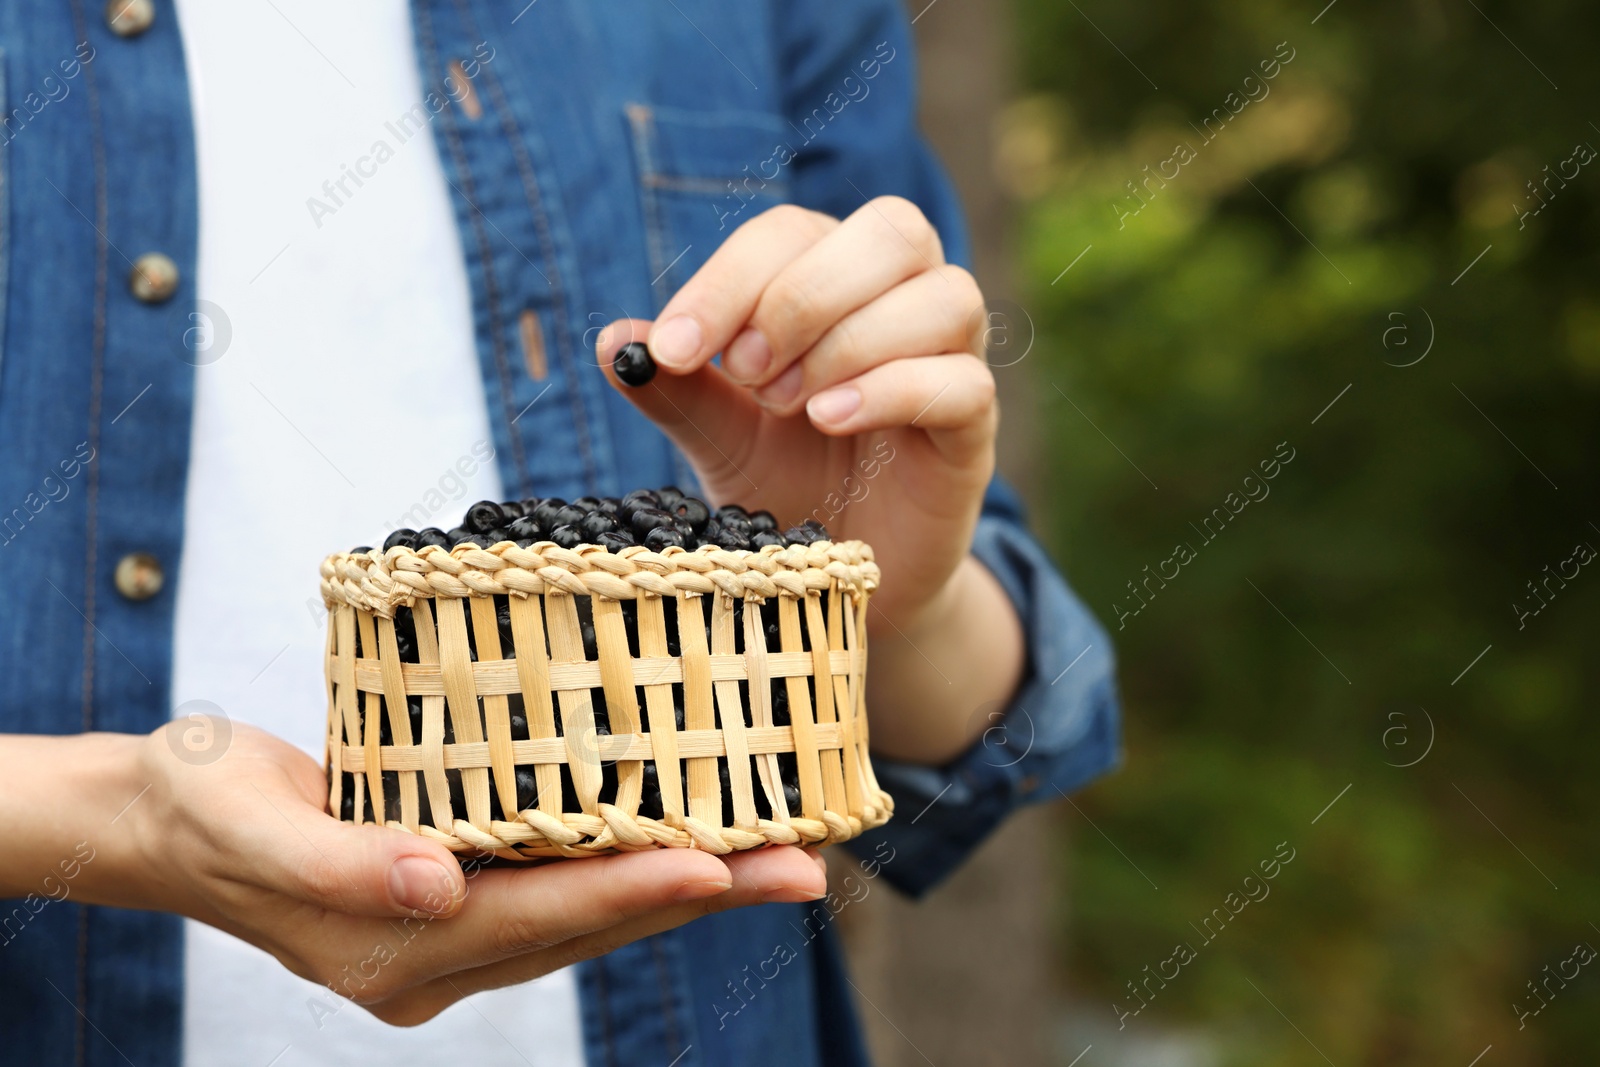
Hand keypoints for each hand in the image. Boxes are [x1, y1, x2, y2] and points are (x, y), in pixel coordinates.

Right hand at [20, 725, 823, 1025]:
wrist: (162, 821)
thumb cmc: (199, 807)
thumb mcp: (249, 823)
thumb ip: (342, 862)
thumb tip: (436, 884)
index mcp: (390, 950)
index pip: (538, 919)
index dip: (633, 894)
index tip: (722, 867)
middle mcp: (434, 957)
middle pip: (589, 927)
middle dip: (699, 894)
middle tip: (803, 865)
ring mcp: (448, 937)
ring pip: (589, 915)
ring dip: (684, 885)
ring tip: (781, 853)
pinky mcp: (454, 902)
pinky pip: (562, 892)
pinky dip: (630, 867)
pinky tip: (690, 838)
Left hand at [598, 198, 995, 630]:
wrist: (839, 579)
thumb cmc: (787, 485)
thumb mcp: (719, 437)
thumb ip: (677, 389)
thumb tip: (613, 341)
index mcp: (837, 280)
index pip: (794, 232)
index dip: (731, 278)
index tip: (673, 347)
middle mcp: (905, 302)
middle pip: (893, 230)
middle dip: (803, 294)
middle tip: (746, 370)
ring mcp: (952, 362)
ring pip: (944, 295)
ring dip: (850, 340)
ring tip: (789, 404)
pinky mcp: (973, 431)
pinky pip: (962, 382)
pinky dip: (890, 390)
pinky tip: (828, 421)